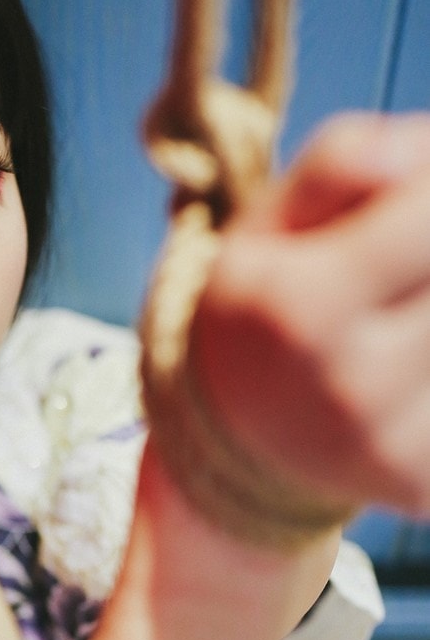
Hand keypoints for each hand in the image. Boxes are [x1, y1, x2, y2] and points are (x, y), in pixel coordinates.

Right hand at [191, 112, 429, 516]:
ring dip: (429, 312)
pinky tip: (403, 373)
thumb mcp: (267, 227)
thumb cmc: (260, 311)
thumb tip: (417, 152)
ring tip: (396, 317)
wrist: (230, 452)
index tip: (407, 198)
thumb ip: (342, 164)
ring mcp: (394, 447)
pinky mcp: (425, 486)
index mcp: (300, 308)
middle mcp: (352, 386)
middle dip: (429, 261)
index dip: (427, 194)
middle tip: (398, 267)